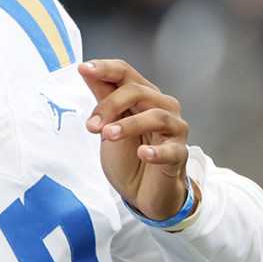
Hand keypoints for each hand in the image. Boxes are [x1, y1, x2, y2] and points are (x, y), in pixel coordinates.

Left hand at [78, 59, 191, 220]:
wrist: (142, 192)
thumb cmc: (128, 156)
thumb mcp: (108, 125)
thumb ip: (102, 98)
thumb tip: (87, 70)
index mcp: (143, 96)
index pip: (125, 73)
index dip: (105, 69)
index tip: (83, 69)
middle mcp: (162, 107)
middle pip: (137, 91)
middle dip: (109, 105)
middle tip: (91, 126)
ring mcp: (174, 130)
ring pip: (156, 116)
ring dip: (129, 124)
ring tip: (108, 135)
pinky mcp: (179, 154)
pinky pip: (171, 149)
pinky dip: (156, 152)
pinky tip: (143, 154)